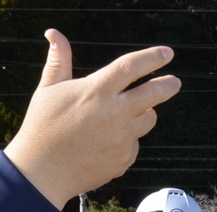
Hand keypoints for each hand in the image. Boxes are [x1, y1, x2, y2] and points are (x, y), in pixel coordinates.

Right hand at [4, 31, 180, 207]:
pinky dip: (125, 140)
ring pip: (147, 120)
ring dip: (143, 114)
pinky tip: (104, 144)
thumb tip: (55, 34)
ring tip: (122, 116)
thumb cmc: (42, 128)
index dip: (153, 58)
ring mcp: (121, 139)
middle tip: (175, 81)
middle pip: (153, 94)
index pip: (132, 67)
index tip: (167, 54)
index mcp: (96, 91)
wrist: (42, 172)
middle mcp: (113, 114)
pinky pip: (133, 145)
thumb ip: (59, 61)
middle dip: (168, 85)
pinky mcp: (123, 160)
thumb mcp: (48, 90)